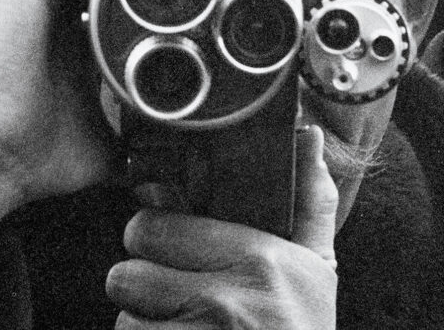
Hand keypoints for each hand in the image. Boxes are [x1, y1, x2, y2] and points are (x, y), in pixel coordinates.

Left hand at [106, 125, 338, 329]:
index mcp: (258, 258)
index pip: (153, 227)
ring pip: (123, 323)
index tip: (173, 249)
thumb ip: (311, 200)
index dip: (155, 238)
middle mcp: (225, 300)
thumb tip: (307, 133)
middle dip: (142, 287)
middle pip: (125, 275)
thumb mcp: (319, 269)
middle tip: (171, 294)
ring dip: (145, 328)